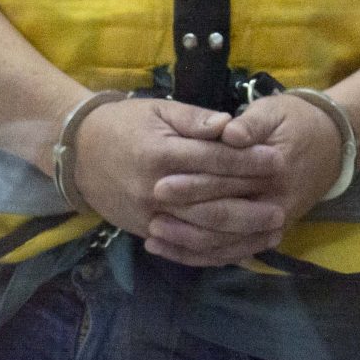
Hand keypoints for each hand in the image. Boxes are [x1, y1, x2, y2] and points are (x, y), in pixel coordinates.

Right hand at [73, 98, 285, 263]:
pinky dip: (210, 250)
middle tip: (282, 208)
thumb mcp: (158, 109)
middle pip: (211, 202)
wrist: (77, 152)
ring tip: (268, 233)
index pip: (214, 160)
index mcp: (162, 153)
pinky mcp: (143, 231)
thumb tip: (230, 126)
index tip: (278, 161)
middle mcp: (155, 189)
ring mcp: (148, 215)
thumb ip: (195, 118)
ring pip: (199, 231)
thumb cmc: (124, 123)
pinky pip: (182, 246)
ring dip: (237, 235)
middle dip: (250, 207)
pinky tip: (236, 249)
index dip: (248, 162)